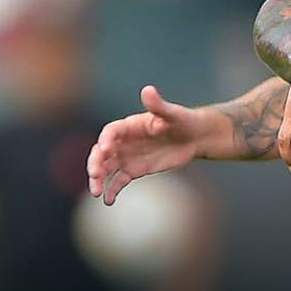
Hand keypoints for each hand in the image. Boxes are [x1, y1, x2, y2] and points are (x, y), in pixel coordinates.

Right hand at [87, 86, 210, 205]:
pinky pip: (118, 181)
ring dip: (98, 180)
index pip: (110, 132)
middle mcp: (123, 141)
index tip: (106, 150)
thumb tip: (148, 89)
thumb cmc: (183, 121)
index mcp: (129, 126)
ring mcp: (127, 157)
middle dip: (95, 163)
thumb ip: (158, 105)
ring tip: (97, 192)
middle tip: (95, 174)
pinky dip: (112, 190)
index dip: (105, 140)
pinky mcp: (134, 170)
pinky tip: (108, 201)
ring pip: (106, 169)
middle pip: (101, 152)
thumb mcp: (173, 113)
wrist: (195, 137)